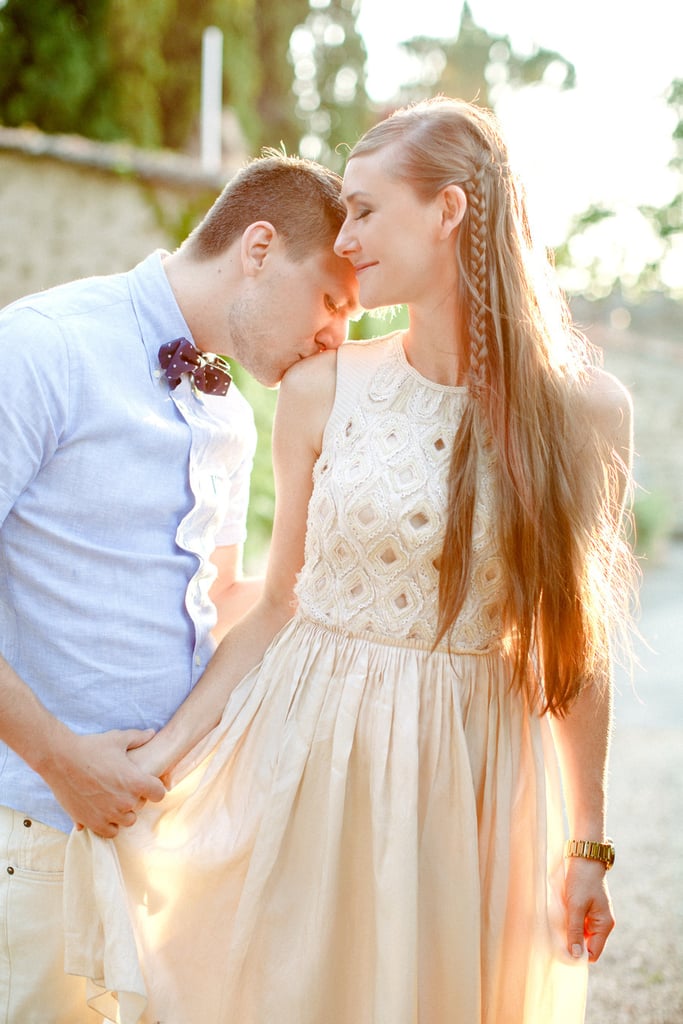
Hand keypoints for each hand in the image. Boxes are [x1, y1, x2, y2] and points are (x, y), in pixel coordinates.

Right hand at [43, 728, 166, 838]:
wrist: (60, 760)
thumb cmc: (90, 747)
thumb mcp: (117, 739)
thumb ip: (138, 738)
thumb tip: (152, 733)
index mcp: (135, 782)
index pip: (159, 793)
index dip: (155, 787)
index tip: (147, 783)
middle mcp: (124, 802)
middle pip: (140, 807)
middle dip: (135, 798)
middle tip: (123, 787)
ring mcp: (107, 814)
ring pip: (126, 821)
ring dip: (122, 813)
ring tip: (112, 800)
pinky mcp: (90, 822)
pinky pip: (108, 832)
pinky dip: (107, 824)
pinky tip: (101, 812)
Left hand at [564, 857, 614, 961]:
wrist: (585, 857)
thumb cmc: (582, 880)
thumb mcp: (576, 906)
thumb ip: (576, 931)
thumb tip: (577, 956)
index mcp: (604, 925)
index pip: (593, 953)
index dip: (579, 955)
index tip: (561, 951)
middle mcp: (603, 923)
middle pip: (587, 945)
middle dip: (573, 942)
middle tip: (557, 936)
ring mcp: (596, 916)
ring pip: (582, 934)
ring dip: (571, 931)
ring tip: (559, 922)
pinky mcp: (589, 909)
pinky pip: (580, 923)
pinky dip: (571, 922)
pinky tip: (562, 915)